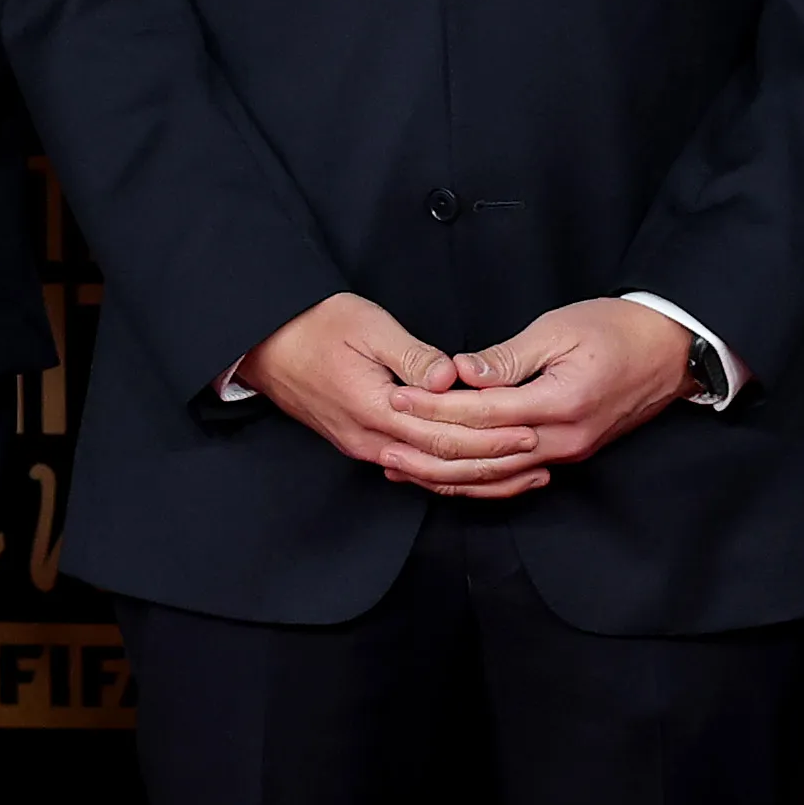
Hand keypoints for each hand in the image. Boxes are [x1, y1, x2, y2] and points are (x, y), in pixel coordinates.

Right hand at [237, 292, 516, 490]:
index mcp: (374, 410)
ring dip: (476, 477)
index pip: (444, 436)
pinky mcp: (363, 444)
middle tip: (538, 457)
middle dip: (493, 463)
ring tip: (519, 474)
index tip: (528, 430)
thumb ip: (412, 356)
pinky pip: (412, 470)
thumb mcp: (367, 326)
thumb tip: (451, 379)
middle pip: (441, 464)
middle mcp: (370, 440)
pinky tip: (472, 473)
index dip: (489, 437)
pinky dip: (447, 475)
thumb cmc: (315, 326)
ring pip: (428, 475)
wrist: (265, 345)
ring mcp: (364, 447)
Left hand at [412, 299, 698, 491]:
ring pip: (496, 477)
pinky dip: (478, 481)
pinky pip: (515, 478)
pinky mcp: (569, 455)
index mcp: (560, 404)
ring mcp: (568, 453)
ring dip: (446, 475)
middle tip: (384, 441)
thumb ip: (508, 358)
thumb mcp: (559, 330)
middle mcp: (563, 440)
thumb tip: (460, 373)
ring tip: (401, 467)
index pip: (481, 415)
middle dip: (429, 450)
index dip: (434, 409)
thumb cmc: (617, 329)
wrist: (670, 351)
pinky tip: (447, 479)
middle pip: (483, 456)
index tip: (396, 398)